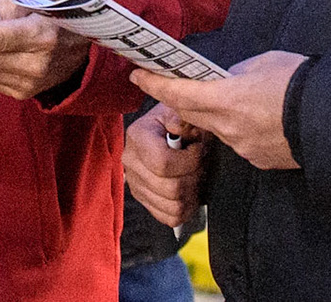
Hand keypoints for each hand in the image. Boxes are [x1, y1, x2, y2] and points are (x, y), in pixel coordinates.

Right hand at [125, 104, 206, 225]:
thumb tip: (178, 126)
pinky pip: (169, 217)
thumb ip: (183, 119)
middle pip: (170, 188)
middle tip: (200, 165)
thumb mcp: (185, 113)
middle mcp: (131, 160)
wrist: (177, 133)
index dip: (189, 161)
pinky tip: (188, 191)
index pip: (162, 163)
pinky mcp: (143, 199)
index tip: (198, 150)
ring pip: (172, 206)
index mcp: (137, 136)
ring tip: (194, 176)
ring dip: (191, 194)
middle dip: (194, 177)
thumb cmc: (183, 125)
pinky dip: (185, 209)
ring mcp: (135, 182)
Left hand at [132, 50, 306, 170]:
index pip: (178, 93)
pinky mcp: (259, 160)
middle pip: (192, 113)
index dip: (155, 85)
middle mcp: (229, 127)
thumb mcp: (263, 64)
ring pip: (217, 129)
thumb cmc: (301, 84)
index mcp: (227, 99)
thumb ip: (236, 73)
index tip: (138, 76)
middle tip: (178, 85)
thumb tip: (227, 78)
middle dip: (183, 100)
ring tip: (240, 100)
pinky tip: (259, 120)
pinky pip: (239, 142)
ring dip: (218, 115)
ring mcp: (243, 147)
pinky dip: (240, 130)